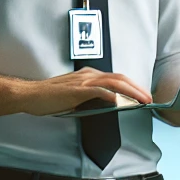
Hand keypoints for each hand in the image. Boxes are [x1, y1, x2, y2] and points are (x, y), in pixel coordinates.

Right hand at [18, 67, 151, 115]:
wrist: (30, 95)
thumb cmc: (49, 97)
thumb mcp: (74, 95)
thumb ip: (89, 97)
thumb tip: (106, 105)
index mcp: (89, 75)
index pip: (116, 78)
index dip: (132, 86)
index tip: (142, 96)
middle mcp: (88, 75)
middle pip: (120, 78)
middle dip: (137, 88)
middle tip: (149, 99)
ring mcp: (83, 81)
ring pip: (114, 83)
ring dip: (131, 92)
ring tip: (142, 101)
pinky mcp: (77, 91)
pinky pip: (99, 91)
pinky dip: (112, 96)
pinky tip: (121, 102)